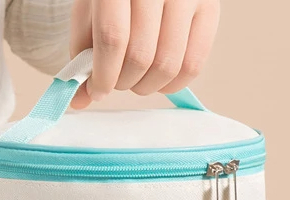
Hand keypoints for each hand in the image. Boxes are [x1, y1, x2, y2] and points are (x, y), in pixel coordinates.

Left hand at [69, 0, 220, 107]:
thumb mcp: (90, 10)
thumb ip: (83, 52)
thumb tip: (80, 100)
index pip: (113, 38)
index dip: (103, 75)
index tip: (97, 89)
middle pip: (140, 56)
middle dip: (123, 82)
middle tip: (117, 79)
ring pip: (167, 65)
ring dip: (147, 86)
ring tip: (137, 77)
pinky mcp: (209, 7)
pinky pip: (193, 64)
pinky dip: (173, 83)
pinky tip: (158, 78)